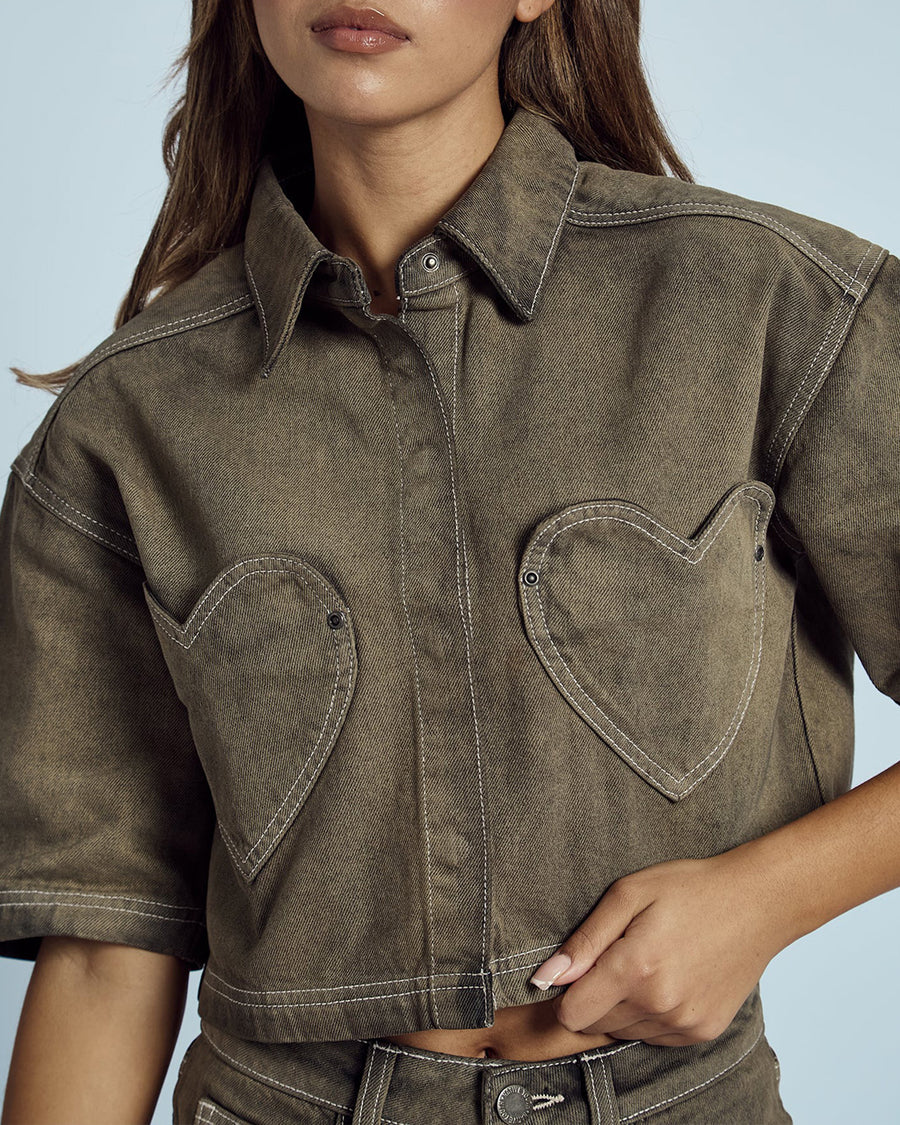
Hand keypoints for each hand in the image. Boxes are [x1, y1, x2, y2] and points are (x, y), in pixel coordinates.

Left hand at [529, 852, 786, 1045]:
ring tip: (646, 964)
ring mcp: (684, 1022)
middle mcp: (660, 1003)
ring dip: (622, 1007)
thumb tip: (547, 977)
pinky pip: (656, 1037)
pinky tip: (667, 979)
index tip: (576, 971)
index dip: (565, 994)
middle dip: (594, 997)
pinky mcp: (703, 1031)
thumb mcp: (628, 894)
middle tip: (616, 958)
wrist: (757, 904)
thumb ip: (585, 941)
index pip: (572, 1015)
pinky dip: (650, 1015)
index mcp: (636, 967)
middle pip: (596, 1025)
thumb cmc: (690, 889)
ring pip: (625, 1033)